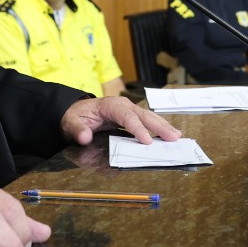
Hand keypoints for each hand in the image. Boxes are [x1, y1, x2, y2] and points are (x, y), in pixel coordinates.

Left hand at [61, 95, 180, 145]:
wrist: (75, 112)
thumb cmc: (74, 116)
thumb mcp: (70, 123)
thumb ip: (77, 130)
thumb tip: (85, 137)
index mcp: (110, 105)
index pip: (126, 116)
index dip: (138, 128)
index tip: (147, 141)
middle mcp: (123, 105)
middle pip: (143, 115)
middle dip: (159, 126)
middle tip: (173, 137)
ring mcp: (128, 110)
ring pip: (148, 117)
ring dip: (163, 126)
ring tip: (177, 136)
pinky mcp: (131, 117)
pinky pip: (146, 122)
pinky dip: (158, 128)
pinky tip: (168, 134)